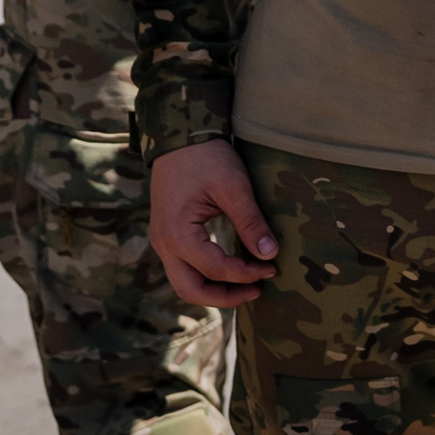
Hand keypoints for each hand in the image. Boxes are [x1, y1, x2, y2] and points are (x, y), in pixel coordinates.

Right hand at [147, 139, 277, 307]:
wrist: (179, 137)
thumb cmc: (207, 158)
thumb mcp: (234, 187)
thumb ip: (251, 222)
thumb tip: (270, 254)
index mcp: (177, 234)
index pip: (216, 268)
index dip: (246, 273)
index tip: (272, 267)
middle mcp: (163, 244)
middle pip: (191, 290)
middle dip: (226, 296)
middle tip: (258, 289)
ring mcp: (162, 242)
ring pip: (185, 284)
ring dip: (215, 290)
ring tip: (248, 284)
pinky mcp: (168, 237)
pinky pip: (184, 269)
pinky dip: (207, 276)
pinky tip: (231, 269)